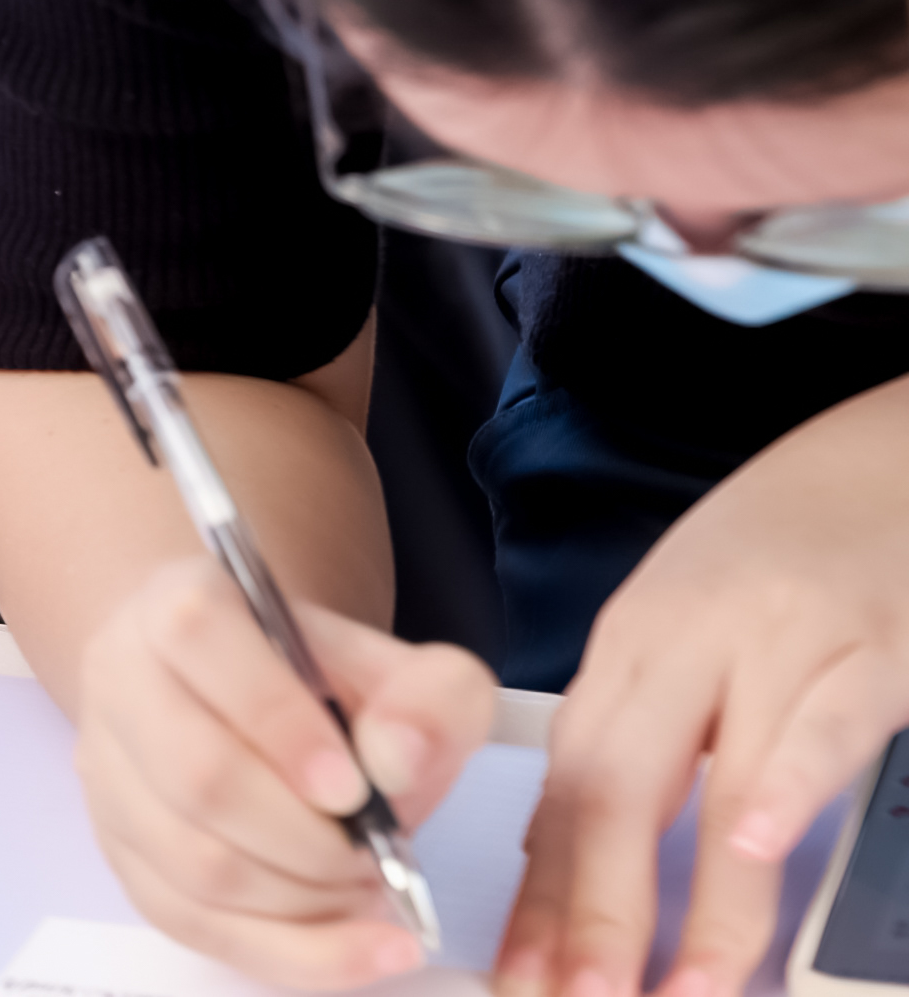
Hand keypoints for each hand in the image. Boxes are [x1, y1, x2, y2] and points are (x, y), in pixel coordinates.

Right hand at [68, 554, 494, 986]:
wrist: (257, 707)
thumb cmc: (329, 686)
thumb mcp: (402, 668)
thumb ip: (429, 700)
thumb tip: (396, 766)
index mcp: (179, 606)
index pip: (199, 639)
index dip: (277, 719)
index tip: (354, 788)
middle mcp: (120, 679)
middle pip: (196, 776)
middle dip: (308, 841)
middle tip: (377, 856)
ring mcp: (108, 772)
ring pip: (192, 862)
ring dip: (304, 900)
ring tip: (369, 890)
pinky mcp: (119, 850)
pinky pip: (192, 925)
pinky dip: (291, 955)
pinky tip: (362, 950)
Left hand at [498, 379, 908, 996]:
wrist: (889, 452)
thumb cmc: (787, 552)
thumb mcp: (689, 631)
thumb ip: (644, 736)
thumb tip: (579, 857)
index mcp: (633, 644)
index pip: (567, 785)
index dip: (543, 893)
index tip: (522, 977)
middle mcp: (688, 641)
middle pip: (618, 786)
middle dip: (594, 910)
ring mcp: (780, 640)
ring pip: (720, 778)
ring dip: (700, 897)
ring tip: (681, 989)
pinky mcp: (873, 641)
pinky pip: (824, 721)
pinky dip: (790, 783)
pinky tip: (762, 844)